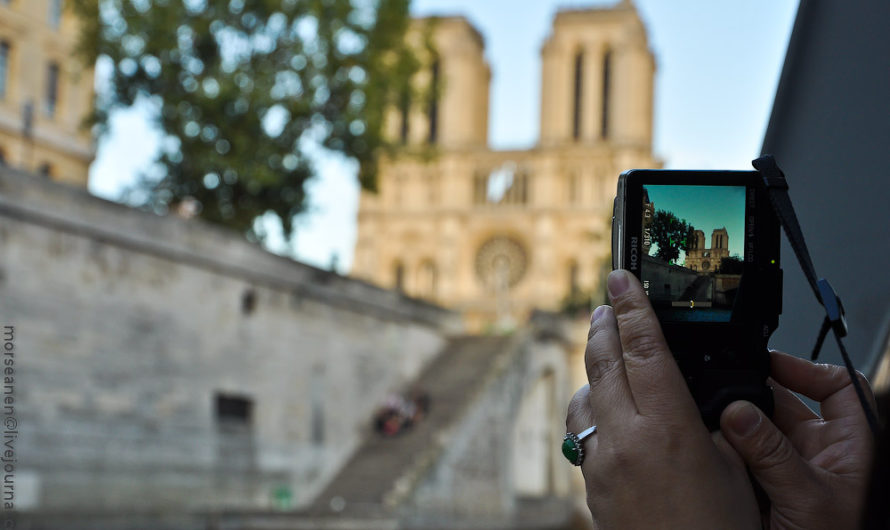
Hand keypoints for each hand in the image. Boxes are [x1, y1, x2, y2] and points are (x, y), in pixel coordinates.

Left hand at [566, 270, 760, 528]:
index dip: (633, 307)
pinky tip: (600, 402)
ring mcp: (600, 460)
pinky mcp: (589, 480)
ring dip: (594, 364)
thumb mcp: (734, 469)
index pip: (643, 348)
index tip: (622, 279)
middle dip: (605, 325)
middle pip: (604, 361)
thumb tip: (700, 393)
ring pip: (585, 392)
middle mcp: (625, 438)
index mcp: (667, 428)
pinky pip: (580, 428)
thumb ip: (715, 423)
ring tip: (605, 346)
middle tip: (607, 303)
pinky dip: (589, 404)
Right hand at [720, 351, 875, 529]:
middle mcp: (819, 453)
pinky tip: (710, 448)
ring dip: (735, 425)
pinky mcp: (763, 487)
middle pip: (786, 404)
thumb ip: (773, 456)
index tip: (771, 364)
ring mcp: (790, 469)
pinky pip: (740, 456)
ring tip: (713, 422)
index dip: (808, 368)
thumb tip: (739, 412)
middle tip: (724, 392)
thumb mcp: (809, 500)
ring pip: (757, 429)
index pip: (838, 387)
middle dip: (754, 398)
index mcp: (848, 447)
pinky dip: (724, 449)